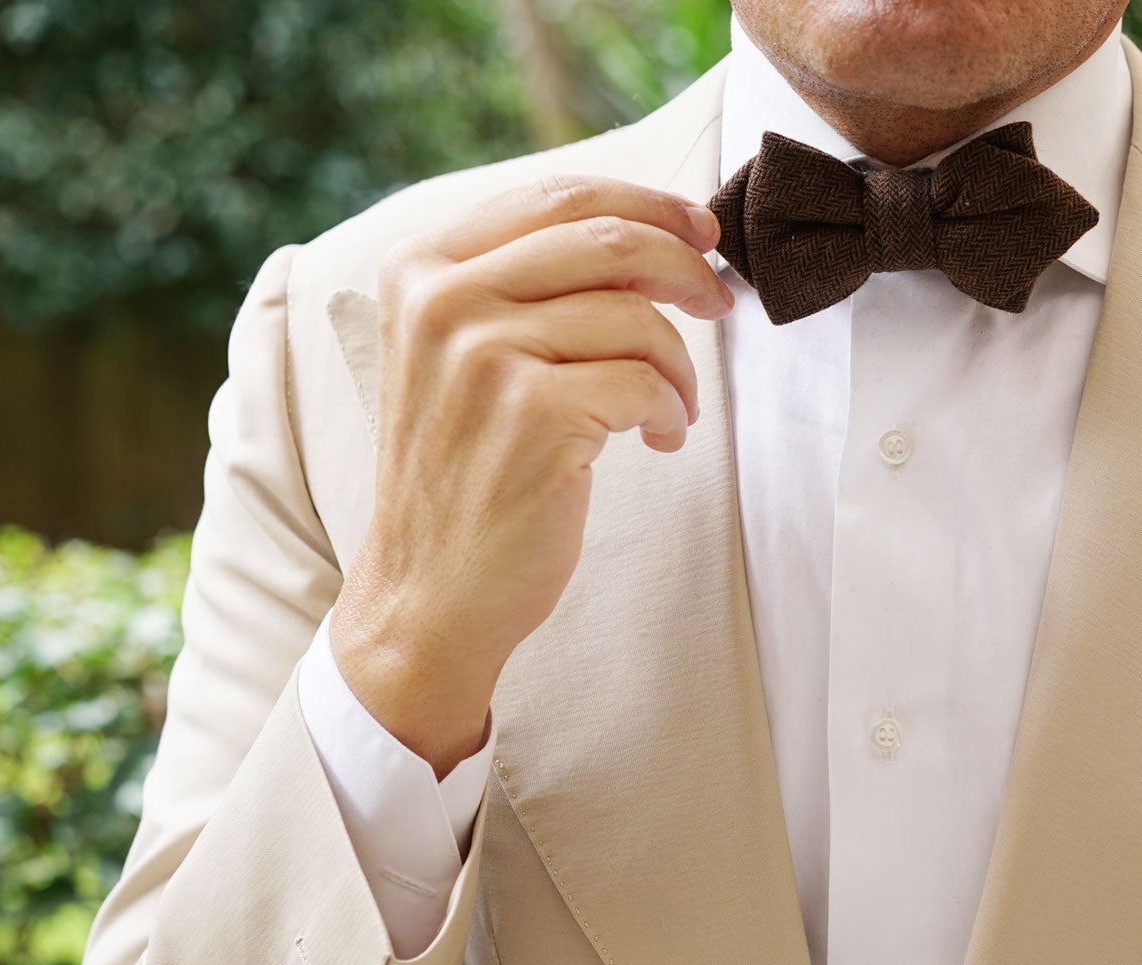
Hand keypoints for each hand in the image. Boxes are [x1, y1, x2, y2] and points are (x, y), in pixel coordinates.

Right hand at [331, 173, 734, 773]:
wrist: (429, 591)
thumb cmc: (469, 472)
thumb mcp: (472, 356)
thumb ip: (534, 287)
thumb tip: (659, 239)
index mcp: (422, 267)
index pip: (558, 195)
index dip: (649, 205)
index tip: (701, 233)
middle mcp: (442, 299)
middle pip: (608, 238)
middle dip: (686, 267)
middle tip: (719, 302)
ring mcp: (482, 354)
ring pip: (636, 315)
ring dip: (679, 363)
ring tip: (673, 405)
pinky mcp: (531, 413)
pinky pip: (643, 381)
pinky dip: (670, 409)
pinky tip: (658, 439)